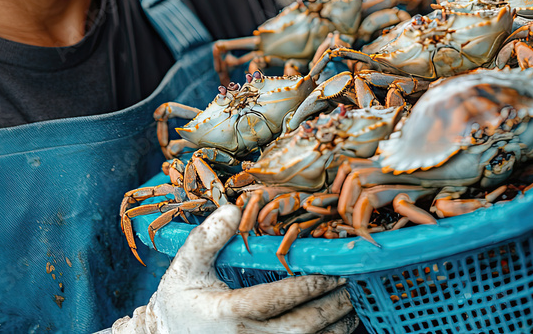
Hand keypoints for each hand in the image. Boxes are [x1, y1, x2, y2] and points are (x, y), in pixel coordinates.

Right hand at [112, 205, 356, 333]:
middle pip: (299, 328)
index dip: (304, 287)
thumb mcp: (185, 266)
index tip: (329, 271)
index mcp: (225, 313)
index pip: (271, 300)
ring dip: (336, 327)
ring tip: (352, 302)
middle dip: (330, 305)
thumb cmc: (180, 300)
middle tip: (351, 282)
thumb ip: (207, 238)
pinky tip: (339, 325)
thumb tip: (234, 210)